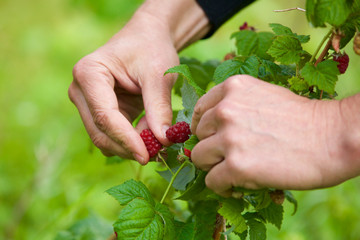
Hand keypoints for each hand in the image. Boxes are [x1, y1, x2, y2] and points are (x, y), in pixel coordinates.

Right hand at [69, 12, 178, 163]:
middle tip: (156, 156)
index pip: (105, 116)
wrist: (146, 39)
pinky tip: (148, 138)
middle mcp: (80, 90)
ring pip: (103, 137)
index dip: (126, 140)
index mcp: (89, 73)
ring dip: (128, 147)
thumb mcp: (159, 75)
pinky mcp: (97, 111)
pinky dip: (128, 141)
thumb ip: (158, 108)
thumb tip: (162, 141)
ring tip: (156, 144)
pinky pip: (110, 134)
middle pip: (99, 131)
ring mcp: (86, 102)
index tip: (147, 155)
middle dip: (126, 147)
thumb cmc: (151, 49)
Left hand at [191, 75, 357, 195]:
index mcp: (233, 88)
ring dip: (213, 167)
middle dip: (211, 147)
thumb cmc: (303, 118)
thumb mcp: (265, 96)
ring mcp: (229, 137)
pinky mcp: (236, 165)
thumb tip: (214, 126)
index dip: (204, 128)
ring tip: (233, 171)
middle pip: (198, 135)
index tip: (213, 138)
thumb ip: (237, 105)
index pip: (200, 110)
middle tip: (230, 156)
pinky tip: (237, 185)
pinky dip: (222, 186)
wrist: (332, 138)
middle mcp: (226, 109)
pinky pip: (212, 181)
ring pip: (199, 158)